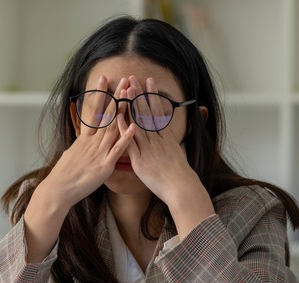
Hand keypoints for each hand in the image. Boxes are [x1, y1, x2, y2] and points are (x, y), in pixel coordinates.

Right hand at [39, 75, 135, 209]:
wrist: (59, 190)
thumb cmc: (64, 175)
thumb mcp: (72, 153)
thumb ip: (81, 144)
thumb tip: (83, 138)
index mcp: (85, 138)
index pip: (93, 111)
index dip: (99, 94)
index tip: (104, 79)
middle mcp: (92, 142)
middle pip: (106, 115)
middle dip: (116, 96)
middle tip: (123, 80)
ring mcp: (99, 152)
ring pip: (113, 128)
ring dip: (123, 111)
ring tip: (131, 95)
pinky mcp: (104, 165)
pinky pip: (117, 150)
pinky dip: (126, 138)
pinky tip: (133, 126)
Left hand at [125, 76, 213, 234]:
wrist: (181, 188)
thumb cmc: (180, 175)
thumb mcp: (178, 155)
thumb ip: (172, 145)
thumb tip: (172, 140)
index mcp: (166, 137)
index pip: (158, 111)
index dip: (152, 96)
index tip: (148, 82)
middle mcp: (157, 139)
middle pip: (147, 112)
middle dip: (139, 94)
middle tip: (133, 78)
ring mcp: (148, 148)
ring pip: (138, 122)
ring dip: (131, 105)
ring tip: (125, 89)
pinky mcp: (140, 160)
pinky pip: (130, 142)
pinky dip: (124, 129)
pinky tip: (117, 117)